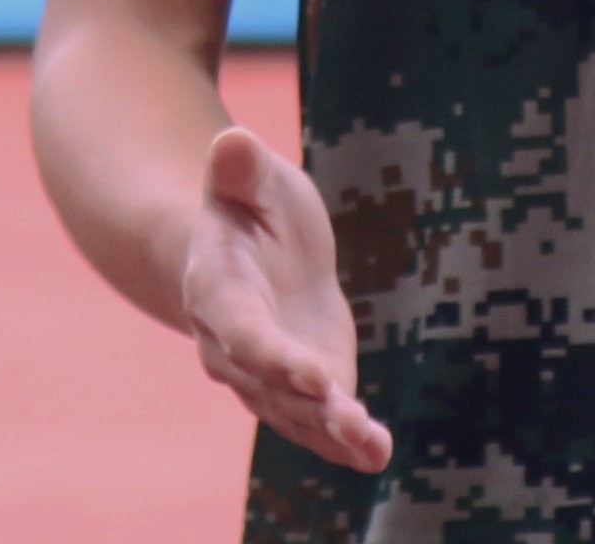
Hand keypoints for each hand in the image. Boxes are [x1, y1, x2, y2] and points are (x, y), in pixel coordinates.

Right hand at [184, 122, 393, 473]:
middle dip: (307, 404)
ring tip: (369, 446)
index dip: (276, 356)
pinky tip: (377, 454)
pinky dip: (347, 442)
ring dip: (332, 432)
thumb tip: (230, 141)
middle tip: (347, 418)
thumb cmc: (251, 203)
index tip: (315, 375)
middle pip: (268, 384)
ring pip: (295, 413)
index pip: (244, 332)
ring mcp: (266, 377)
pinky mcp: (304, 390)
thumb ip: (239, 169)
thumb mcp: (251, 177)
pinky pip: (319, 422)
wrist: (255, 249)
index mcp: (217, 290)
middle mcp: (233, 346)